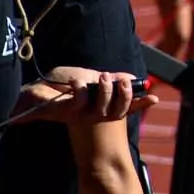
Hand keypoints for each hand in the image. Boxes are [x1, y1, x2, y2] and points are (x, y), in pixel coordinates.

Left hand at [26, 67, 158, 125]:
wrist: (37, 92)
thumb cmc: (64, 86)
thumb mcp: (91, 77)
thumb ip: (109, 79)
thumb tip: (130, 77)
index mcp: (104, 106)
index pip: (127, 106)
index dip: (141, 103)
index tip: (155, 99)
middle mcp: (96, 114)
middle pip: (119, 110)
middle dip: (123, 93)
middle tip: (118, 79)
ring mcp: (83, 116)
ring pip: (103, 107)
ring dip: (105, 90)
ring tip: (101, 77)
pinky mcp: (69, 113)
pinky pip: (80, 102)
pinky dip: (80, 88)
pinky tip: (75, 81)